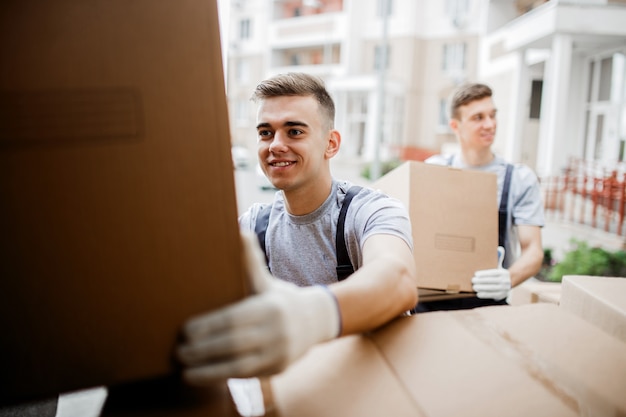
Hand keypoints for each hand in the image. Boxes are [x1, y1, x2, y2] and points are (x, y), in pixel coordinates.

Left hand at [176, 231, 340, 383]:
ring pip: (239, 367)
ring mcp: (279, 354)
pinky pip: (246, 377)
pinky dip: (223, 377)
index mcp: (269, 307)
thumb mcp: (266, 279)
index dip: (207, 326)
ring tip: (184, 372)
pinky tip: (203, 377)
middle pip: (233, 344)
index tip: (184, 330)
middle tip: (178, 352)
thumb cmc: (280, 298)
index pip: (233, 319)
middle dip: (202, 351)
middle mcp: (276, 332)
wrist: (316, 320)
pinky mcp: (277, 370)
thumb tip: (238, 231)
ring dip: (208, 372)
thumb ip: (249, 261)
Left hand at [471, 246, 509, 300]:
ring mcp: (504, 288)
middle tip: (473, 280)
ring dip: (482, 288)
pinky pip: (492, 295)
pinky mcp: (502, 295)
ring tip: (474, 287)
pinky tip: (478, 293)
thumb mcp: (499, 265)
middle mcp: (504, 281)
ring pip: (492, 288)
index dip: (484, 273)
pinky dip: (485, 294)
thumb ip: (498, 258)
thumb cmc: (498, 272)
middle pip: (492, 281)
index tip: (476, 274)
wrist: (510, 281)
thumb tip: (499, 249)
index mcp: (503, 273)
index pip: (493, 273)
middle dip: (481, 281)